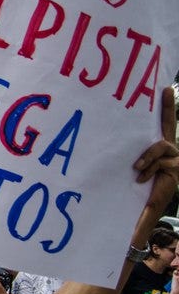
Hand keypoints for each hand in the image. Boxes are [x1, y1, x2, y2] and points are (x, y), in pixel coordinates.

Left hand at [134, 87, 178, 216]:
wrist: (148, 205)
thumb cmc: (139, 184)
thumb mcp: (136, 170)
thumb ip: (134, 161)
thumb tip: (120, 142)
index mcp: (160, 144)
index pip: (164, 121)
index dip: (166, 106)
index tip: (165, 88)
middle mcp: (170, 147)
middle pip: (169, 123)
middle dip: (168, 106)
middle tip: (166, 89)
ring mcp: (174, 157)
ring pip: (161, 146)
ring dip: (148, 156)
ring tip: (137, 168)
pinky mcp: (175, 168)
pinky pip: (161, 162)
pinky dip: (149, 170)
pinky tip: (141, 179)